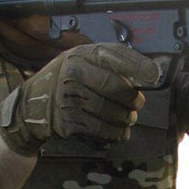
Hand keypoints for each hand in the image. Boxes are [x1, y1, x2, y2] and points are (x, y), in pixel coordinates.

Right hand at [0, 43, 159, 155]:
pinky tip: (120, 131)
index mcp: (80, 55)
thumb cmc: (67, 79)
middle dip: (132, 98)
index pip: (113, 56)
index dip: (137, 66)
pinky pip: (101, 130)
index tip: (154, 75)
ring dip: (126, 118)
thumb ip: (110, 63)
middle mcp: (72, 75)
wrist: (34, 104)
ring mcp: (68, 99)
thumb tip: (149, 71)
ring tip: (129, 117)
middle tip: (138, 103)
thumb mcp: (82, 60)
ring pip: (110, 111)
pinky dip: (116, 133)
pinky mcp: (67, 122)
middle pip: (115, 87)